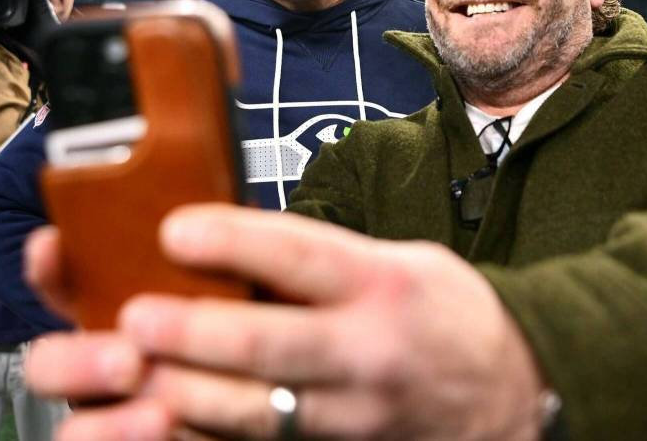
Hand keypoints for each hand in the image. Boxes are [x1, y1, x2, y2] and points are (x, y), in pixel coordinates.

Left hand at [24, 207, 546, 440]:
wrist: (513, 385)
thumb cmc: (444, 310)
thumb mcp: (400, 260)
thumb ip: (323, 258)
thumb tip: (234, 246)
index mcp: (382, 281)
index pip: (302, 253)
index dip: (235, 240)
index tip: (176, 227)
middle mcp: (369, 347)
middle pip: (271, 344)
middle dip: (194, 333)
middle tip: (133, 317)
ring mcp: (357, 409)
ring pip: (261, 411)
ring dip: (189, 396)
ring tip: (134, 375)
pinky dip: (216, 437)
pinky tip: (170, 423)